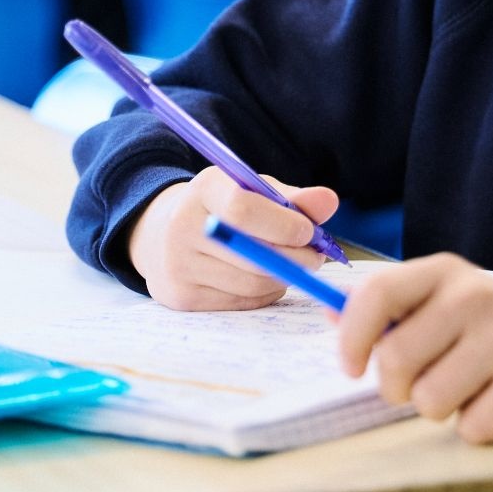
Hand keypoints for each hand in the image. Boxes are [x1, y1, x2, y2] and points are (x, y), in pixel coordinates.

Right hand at [127, 166, 339, 310]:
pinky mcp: (182, 297)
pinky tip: (262, 277)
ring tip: (289, 264)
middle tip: (315, 256)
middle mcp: (183, 226)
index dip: (284, 225)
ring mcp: (179, 266)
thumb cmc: (224, 209)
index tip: (309, 232)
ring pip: (252, 283)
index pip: (243, 210)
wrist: (163, 235)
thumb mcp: (254, 192)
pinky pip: (242, 302)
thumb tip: (329, 202)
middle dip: (296, 258)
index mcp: (204, 189)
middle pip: (252, 254)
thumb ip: (293, 199)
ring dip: (283, 277)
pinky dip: (264, 292)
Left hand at [336, 254, 492, 444]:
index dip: (351, 338)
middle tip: (428, 386)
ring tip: (473, 391)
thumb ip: (394, 307)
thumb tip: (328, 308)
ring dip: (444, 411)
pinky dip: (480, 428)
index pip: (375, 294)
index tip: (352, 369)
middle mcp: (474, 296)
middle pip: (395, 361)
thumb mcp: (452, 303)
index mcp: (446, 273)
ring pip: (429, 401)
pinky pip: (472, 427)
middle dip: (402, 389)